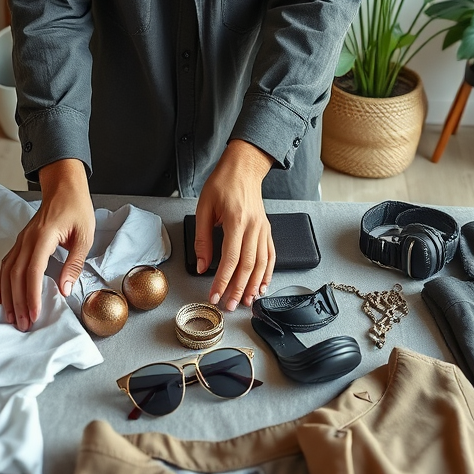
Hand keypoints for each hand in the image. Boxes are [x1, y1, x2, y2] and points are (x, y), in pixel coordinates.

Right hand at [0, 159, 93, 330]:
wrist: (63, 187)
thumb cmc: (76, 209)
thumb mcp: (85, 236)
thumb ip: (74, 263)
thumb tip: (64, 289)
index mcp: (43, 237)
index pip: (33, 271)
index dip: (31, 295)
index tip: (34, 314)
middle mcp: (27, 240)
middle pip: (16, 276)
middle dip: (18, 303)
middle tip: (22, 325)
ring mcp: (20, 241)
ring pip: (7, 272)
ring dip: (8, 297)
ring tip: (10, 318)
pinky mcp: (19, 243)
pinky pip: (6, 265)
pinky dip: (1, 283)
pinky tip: (0, 298)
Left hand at [194, 140, 275, 310]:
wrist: (243, 168)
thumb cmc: (222, 184)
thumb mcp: (204, 208)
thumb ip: (203, 239)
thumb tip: (202, 266)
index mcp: (236, 222)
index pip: (230, 259)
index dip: (222, 281)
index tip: (214, 295)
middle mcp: (253, 227)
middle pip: (247, 266)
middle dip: (239, 289)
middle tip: (230, 306)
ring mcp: (263, 229)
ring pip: (262, 264)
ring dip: (255, 285)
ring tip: (248, 302)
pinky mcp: (267, 230)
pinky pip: (271, 255)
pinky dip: (268, 273)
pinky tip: (264, 286)